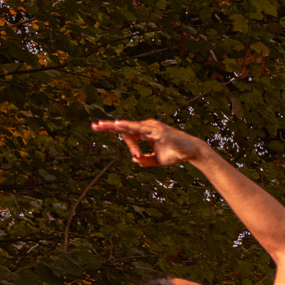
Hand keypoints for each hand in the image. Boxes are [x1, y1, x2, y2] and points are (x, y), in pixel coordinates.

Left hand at [91, 117, 213, 169]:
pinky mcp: (155, 130)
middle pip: (125, 128)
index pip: (129, 134)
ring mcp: (151, 127)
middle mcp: (147, 126)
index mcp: (146, 132)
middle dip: (108, 127)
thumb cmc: (175, 154)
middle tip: (93, 126)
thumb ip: (144, 160)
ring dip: (113, 127)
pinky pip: (138, 128)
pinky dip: (127, 126)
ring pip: (128, 128)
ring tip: (98, 126)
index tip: (129, 152)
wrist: (191, 152)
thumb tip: (134, 160)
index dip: (126, 143)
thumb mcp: (156, 160)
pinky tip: (116, 124)